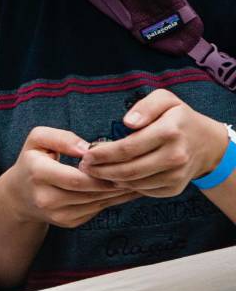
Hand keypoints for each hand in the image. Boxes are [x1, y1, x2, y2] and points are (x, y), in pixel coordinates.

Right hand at [0, 127, 139, 228]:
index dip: (100, 173)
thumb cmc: (33, 161)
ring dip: (118, 192)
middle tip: (138, 171)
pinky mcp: (68, 222)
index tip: (120, 163)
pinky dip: (112, 200)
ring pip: (97, 203)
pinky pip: (96, 210)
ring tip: (138, 179)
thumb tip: (87, 149)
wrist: (19, 195)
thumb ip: (60, 137)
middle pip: (90, 192)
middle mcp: (45, 198)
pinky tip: (124, 189)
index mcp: (38, 174)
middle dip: (115, 183)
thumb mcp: (37, 140)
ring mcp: (57, 214)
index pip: (76, 178)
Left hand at [79, 90, 229, 196]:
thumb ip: (146, 106)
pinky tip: (114, 178)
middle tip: (84, 167)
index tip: (86, 154)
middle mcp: (175, 156)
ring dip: (110, 180)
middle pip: (128, 170)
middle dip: (101, 170)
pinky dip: (126, 186)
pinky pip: (143, 190)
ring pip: (134, 183)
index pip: (128, 148)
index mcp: (170, 132)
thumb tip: (128, 122)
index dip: (103, 154)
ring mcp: (176, 176)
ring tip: (94, 172)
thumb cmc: (178, 118)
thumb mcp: (165, 100)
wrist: (207, 144)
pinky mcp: (174, 188)